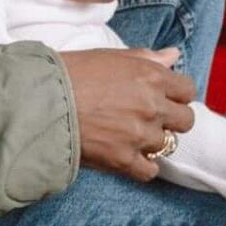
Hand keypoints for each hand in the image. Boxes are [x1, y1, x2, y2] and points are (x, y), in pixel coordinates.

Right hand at [60, 47, 196, 180]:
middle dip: (171, 120)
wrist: (38, 101)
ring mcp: (139, 134)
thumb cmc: (70, 73)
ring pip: (167, 145)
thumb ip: (147, 58)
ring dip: (152, 142)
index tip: (163, 98)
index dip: (176, 95)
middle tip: (150, 119)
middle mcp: (152, 106)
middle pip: (185, 120)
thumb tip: (173, 55)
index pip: (187, 90)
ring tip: (130, 136)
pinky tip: (128, 157)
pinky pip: (150, 170)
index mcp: (151, 76)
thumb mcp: (110, 56)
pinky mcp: (123, 159)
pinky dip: (142, 167)